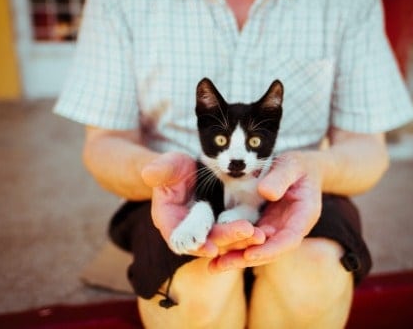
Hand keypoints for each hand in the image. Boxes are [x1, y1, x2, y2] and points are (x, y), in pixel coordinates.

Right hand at [141, 152, 264, 257]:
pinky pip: (234, 233)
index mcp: (169, 219)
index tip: (210, 248)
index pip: (178, 238)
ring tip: (260, 235)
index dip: (193, 244)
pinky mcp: (221, 226)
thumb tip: (148, 173)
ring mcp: (206, 230)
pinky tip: (264, 232)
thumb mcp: (168, 165)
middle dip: (226, 239)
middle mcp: (187, 230)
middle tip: (247, 232)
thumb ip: (161, 170)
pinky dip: (247, 234)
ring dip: (241, 240)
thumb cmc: (174, 168)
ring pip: (223, 240)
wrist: (190, 170)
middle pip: (206, 241)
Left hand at [208, 151, 322, 271]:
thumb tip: (266, 193)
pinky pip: (249, 239)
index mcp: (303, 216)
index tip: (250, 255)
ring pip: (257, 248)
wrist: (301, 168)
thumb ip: (281, 178)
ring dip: (236, 258)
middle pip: (269, 250)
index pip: (288, 239)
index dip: (270, 249)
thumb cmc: (299, 165)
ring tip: (213, 266)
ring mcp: (276, 228)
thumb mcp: (292, 166)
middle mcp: (289, 228)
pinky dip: (234, 246)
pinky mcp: (264, 225)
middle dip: (246, 259)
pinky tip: (215, 252)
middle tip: (221, 265)